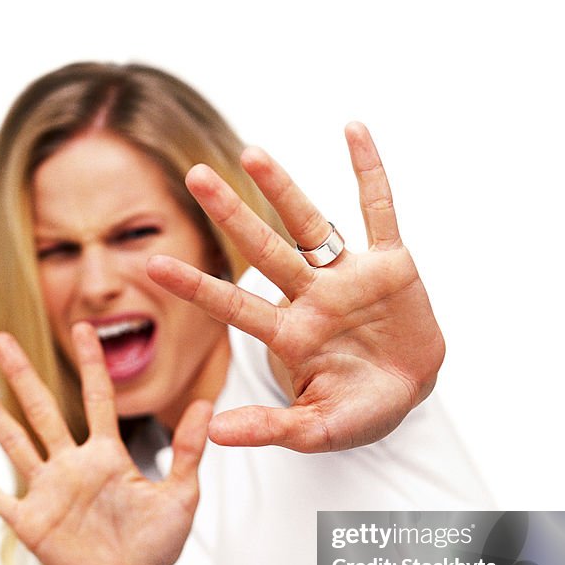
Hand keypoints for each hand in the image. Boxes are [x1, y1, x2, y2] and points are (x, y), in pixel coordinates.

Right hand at [0, 327, 211, 564]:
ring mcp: (47, 490)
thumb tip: (209, 405)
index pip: (98, 399)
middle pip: (42, 409)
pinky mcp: (29, 520)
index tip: (83, 327)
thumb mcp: (180, 497)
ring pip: (13, 441)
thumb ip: (189, 453)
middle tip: (2, 338)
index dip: (91, 364)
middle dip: (23, 375)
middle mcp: (72, 464)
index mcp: (108, 455)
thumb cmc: (154, 545)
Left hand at [146, 122, 443, 453]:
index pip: (233, 306)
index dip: (195, 285)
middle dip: (231, 216)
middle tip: (194, 176)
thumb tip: (212, 434)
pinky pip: (379, 210)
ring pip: (310, 225)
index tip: (152, 263)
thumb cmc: (359, 412)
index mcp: (289, 335)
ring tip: (251, 153)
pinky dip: (369, 172)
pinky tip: (352, 130)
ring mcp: (349, 277)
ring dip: (282, 189)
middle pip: (265, 250)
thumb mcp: (316, 430)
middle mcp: (311, 297)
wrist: (412, 393)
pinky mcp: (391, 264)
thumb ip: (268, 427)